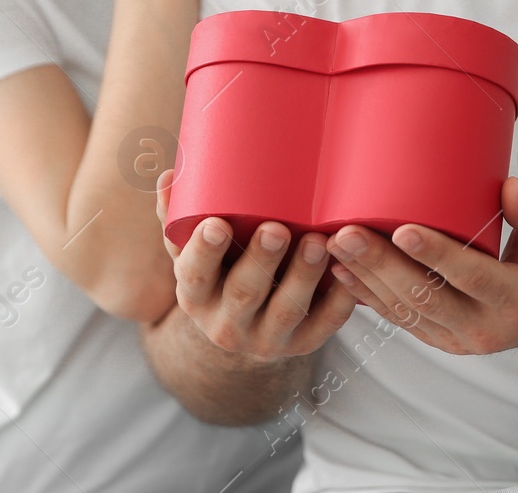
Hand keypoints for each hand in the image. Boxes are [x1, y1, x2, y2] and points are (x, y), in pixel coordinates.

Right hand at [156, 171, 356, 360]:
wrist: (246, 331)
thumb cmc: (219, 273)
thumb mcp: (193, 253)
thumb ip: (180, 216)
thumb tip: (168, 175)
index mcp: (195, 296)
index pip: (195, 275)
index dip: (205, 251)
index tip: (217, 224)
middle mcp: (227, 324)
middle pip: (244, 293)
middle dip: (261, 261)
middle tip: (277, 228)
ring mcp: (267, 338)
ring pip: (287, 310)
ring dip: (303, 275)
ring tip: (319, 242)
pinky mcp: (303, 344)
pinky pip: (325, 324)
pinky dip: (340, 300)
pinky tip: (350, 272)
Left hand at [324, 178, 517, 354]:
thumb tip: (510, 188)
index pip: (472, 276)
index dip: (437, 255)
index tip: (403, 231)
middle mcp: (484, 327)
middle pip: (425, 297)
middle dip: (382, 264)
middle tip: (347, 233)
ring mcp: (457, 339)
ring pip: (404, 310)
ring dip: (365, 278)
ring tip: (334, 245)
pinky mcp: (437, 338)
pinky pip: (398, 319)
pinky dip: (366, 296)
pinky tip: (340, 272)